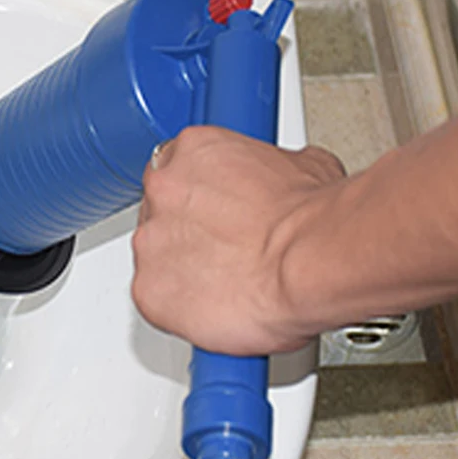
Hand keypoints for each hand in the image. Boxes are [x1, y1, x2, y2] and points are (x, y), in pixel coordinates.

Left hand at [131, 125, 345, 354]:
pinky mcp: (147, 290)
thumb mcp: (303, 166)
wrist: (309, 261)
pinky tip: (213, 306)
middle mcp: (161, 190)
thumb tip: (280, 183)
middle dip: (187, 234)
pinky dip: (179, 308)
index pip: (175, 171)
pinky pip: (155, 300)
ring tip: (227, 283)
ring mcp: (149, 241)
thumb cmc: (310, 219)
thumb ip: (265, 171)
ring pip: (154, 258)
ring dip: (182, 271)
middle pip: (159, 214)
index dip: (198, 198)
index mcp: (192, 150)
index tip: (213, 214)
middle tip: (225, 251)